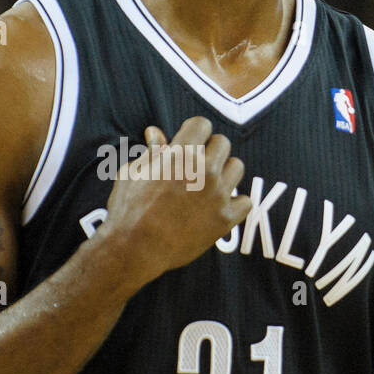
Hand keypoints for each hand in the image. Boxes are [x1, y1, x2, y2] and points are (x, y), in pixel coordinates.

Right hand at [102, 117, 250, 289]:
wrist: (134, 249)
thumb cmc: (128, 209)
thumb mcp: (133, 173)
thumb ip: (152, 151)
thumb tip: (155, 132)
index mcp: (181, 154)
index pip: (202, 124)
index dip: (193, 132)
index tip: (187, 142)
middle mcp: (205, 171)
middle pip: (222, 143)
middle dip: (208, 149)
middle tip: (194, 166)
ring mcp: (218, 195)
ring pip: (237, 167)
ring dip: (224, 172)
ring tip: (207, 185)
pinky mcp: (225, 219)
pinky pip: (246, 201)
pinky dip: (235, 202)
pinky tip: (218, 205)